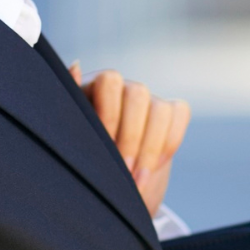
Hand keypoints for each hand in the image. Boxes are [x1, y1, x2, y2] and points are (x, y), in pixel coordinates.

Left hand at [69, 64, 189, 217]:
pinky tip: (154, 167)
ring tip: (138, 180)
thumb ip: (70, 109)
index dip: (110, 114)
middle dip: (132, 137)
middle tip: (124, 171)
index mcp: (94, 88)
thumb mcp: (71, 138)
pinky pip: (179, 114)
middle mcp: (123, 89)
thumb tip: (76, 66)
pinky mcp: (169, 114)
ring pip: (161, 109)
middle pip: (138, 94)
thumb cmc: (84, 158)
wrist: (108, 183)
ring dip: (151, 148)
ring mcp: (148, 100)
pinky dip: (169, 142)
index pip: (109, 82)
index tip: (105, 146)